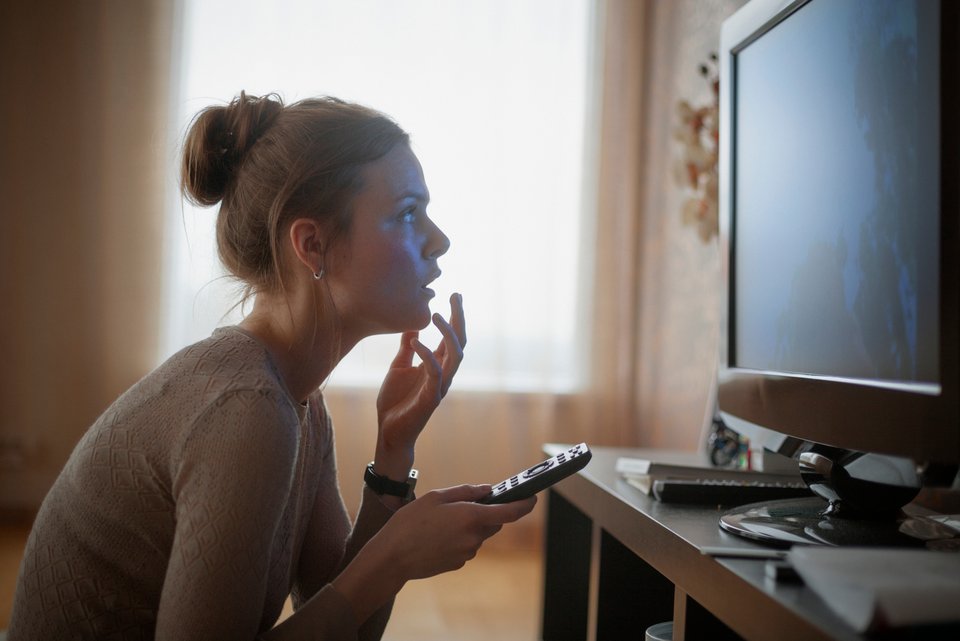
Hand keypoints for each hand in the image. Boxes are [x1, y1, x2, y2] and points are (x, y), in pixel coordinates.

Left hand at [374, 293, 465, 476]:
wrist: (389, 431)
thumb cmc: (396, 401)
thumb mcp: (398, 367)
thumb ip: (407, 348)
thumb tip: (412, 327)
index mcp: (437, 365)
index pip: (452, 337)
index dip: (455, 316)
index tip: (455, 294)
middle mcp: (443, 373)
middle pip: (460, 342)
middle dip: (459, 318)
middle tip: (455, 296)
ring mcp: (439, 386)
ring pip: (455, 356)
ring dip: (447, 334)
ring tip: (436, 314)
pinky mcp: (430, 398)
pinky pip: (434, 373)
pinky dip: (427, 355)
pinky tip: (415, 341)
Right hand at [383, 485, 536, 579]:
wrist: (392, 557)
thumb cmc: (410, 523)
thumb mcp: (435, 497)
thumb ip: (465, 492)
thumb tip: (488, 490)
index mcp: (470, 517)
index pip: (509, 512)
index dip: (524, 504)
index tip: (533, 497)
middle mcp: (473, 537)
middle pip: (492, 523)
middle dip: (486, 513)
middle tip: (464, 505)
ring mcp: (467, 553)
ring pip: (478, 535)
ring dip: (468, 526)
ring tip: (440, 522)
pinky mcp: (458, 563)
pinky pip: (466, 546)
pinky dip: (458, 539)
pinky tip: (437, 536)